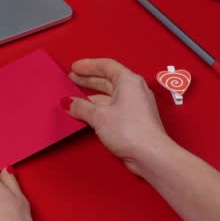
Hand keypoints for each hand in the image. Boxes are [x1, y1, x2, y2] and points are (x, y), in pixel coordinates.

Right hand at [66, 59, 171, 175]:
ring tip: (74, 99)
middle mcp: (133, 90)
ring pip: (109, 95)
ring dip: (91, 96)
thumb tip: (69, 103)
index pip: (106, 66)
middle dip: (88, 80)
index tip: (74, 67)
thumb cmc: (131, 130)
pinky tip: (86, 113)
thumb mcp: (99, 116)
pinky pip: (112, 108)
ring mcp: (134, 105)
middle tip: (72, 79)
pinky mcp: (133, 120)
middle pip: (107, 80)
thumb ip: (81, 107)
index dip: (88, 65)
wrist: (151, 155)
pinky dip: (98, 108)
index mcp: (128, 81)